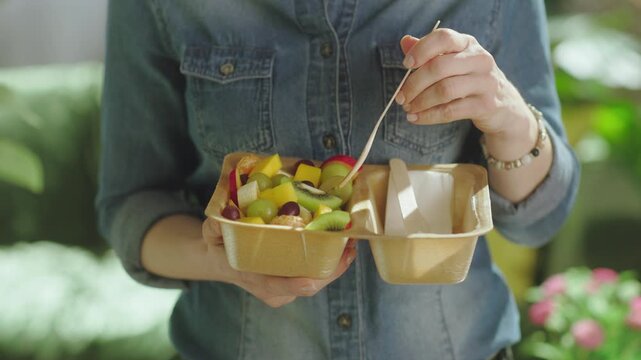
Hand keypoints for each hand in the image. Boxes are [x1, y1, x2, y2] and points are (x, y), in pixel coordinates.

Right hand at [202, 217, 356, 307]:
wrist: (220, 261)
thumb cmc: (218, 245)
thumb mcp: (210, 233)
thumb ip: (216, 224)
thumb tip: (227, 213)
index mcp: (254, 277)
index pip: (286, 284)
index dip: (309, 278)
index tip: (324, 267)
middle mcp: (273, 289)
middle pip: (311, 284)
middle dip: (334, 267)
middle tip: (349, 244)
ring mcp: (284, 289)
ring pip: (317, 280)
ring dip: (335, 263)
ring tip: (350, 241)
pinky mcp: (291, 284)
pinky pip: (314, 275)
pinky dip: (328, 261)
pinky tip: (340, 243)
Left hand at [396, 28, 532, 140]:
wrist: (505, 106)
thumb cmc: (470, 81)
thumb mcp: (454, 62)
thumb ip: (430, 53)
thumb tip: (405, 42)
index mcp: (468, 44)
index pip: (443, 38)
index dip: (421, 49)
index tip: (406, 64)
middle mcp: (480, 59)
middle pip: (439, 67)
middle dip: (414, 84)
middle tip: (401, 97)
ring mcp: (485, 82)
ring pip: (444, 90)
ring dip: (420, 101)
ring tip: (408, 109)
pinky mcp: (486, 105)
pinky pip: (451, 111)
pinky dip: (429, 116)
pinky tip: (416, 118)